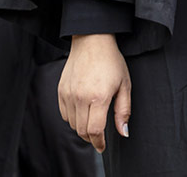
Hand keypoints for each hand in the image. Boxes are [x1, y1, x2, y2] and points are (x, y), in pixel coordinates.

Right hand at [62, 33, 131, 152]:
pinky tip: (82, 111)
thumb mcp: (125, 85)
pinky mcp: (61, 90)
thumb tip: (123, 132)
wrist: (92, 40)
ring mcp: (69, 94)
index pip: (95, 131)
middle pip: (82, 131)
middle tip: (99, 135)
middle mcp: (81, 97)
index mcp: (99, 97)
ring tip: (92, 119)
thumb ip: (123, 111)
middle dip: (92, 137)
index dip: (99, 143)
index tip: (102, 146)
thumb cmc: (111, 61)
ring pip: (72, 124)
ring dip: (82, 127)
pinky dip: (72, 118)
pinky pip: (64, 114)